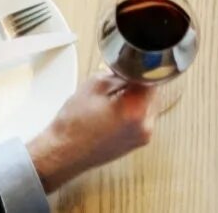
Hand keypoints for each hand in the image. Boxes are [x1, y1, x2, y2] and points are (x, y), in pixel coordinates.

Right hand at [26, 70, 156, 189]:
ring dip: (137, 96)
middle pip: (153, 92)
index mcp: (136, 111)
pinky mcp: (137, 143)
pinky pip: (143, 118)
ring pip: (149, 105)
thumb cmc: (74, 125)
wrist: (64, 153)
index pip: (150, 78)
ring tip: (114, 95)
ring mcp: (143, 137)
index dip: (138, 68)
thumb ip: (119, 73)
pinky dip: (133, 109)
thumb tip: (130, 68)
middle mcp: (145, 127)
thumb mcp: (95, 85)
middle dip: (138, 82)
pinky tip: (114, 109)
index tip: (129, 65)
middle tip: (119, 79)